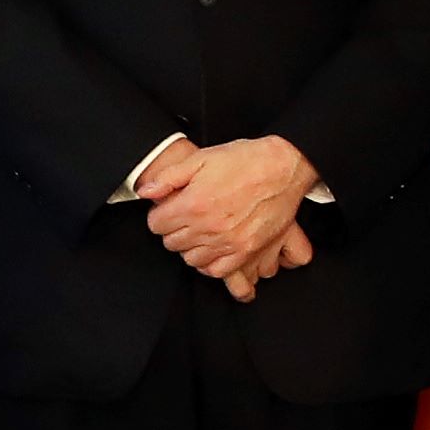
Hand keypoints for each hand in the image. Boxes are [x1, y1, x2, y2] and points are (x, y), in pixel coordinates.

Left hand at [143, 134, 320, 283]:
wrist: (283, 167)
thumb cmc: (245, 160)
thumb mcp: (201, 159)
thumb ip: (168, 177)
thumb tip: (146, 193)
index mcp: (193, 203)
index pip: (156, 224)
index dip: (160, 214)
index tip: (169, 209)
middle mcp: (208, 227)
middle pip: (172, 243)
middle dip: (174, 229)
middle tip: (186, 217)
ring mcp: (228, 242)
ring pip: (191, 259)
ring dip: (191, 246)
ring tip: (200, 231)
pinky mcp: (246, 251)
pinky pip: (216, 270)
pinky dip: (210, 263)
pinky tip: (212, 248)